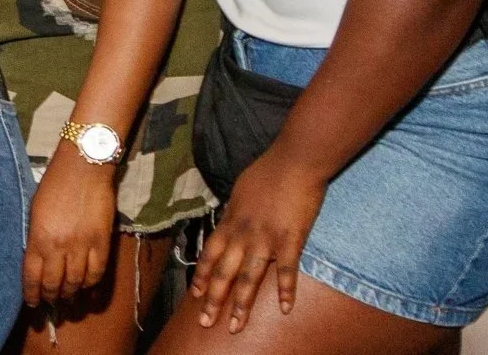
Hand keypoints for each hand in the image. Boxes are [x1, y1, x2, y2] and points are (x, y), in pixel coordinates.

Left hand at [23, 149, 118, 307]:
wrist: (84, 168)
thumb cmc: (54, 185)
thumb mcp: (34, 211)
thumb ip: (35, 238)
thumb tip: (36, 261)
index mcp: (38, 237)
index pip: (32, 276)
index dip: (32, 294)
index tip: (32, 303)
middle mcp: (59, 246)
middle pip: (54, 283)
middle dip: (51, 297)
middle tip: (51, 304)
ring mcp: (83, 246)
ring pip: (76, 282)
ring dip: (71, 295)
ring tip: (68, 300)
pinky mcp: (103, 243)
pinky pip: (97, 273)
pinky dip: (91, 286)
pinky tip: (88, 291)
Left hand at [187, 152, 326, 331]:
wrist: (293, 162)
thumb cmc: (267, 172)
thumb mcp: (240, 192)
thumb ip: (234, 213)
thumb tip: (229, 222)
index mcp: (230, 222)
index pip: (209, 255)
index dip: (201, 276)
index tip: (195, 295)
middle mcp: (242, 235)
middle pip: (223, 273)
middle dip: (213, 299)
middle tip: (206, 323)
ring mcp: (266, 240)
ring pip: (248, 279)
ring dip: (241, 304)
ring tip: (235, 325)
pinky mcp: (290, 241)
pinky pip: (286, 271)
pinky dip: (286, 291)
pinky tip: (286, 309)